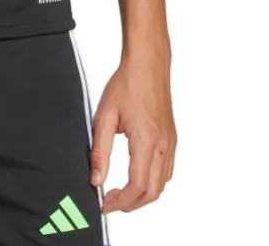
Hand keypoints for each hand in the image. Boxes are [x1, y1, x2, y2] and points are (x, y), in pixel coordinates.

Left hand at [89, 56, 175, 212]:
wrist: (147, 65)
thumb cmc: (126, 85)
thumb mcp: (104, 116)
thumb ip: (100, 151)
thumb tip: (96, 179)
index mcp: (146, 141)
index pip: (137, 186)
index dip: (120, 201)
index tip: (105, 204)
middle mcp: (163, 146)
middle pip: (152, 192)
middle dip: (131, 204)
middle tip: (111, 202)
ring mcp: (170, 143)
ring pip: (162, 184)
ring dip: (143, 195)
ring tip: (121, 192)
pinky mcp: (172, 138)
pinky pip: (167, 171)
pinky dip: (153, 182)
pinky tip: (137, 176)